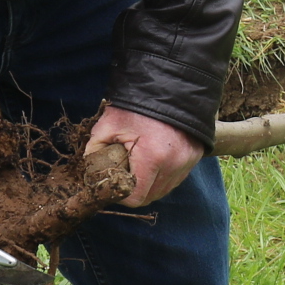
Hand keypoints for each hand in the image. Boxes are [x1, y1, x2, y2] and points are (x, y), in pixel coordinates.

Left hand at [85, 105, 200, 206]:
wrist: (167, 87)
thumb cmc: (136, 106)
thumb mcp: (108, 126)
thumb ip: (93, 151)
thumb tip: (89, 174)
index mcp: (152, 157)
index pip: (136, 197)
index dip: (123, 195)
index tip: (116, 185)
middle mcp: (174, 163)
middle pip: (151, 197)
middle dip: (136, 190)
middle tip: (126, 176)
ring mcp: (187, 161)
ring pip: (165, 190)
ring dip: (152, 185)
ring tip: (140, 168)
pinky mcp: (195, 156)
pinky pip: (177, 178)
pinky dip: (165, 176)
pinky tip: (155, 162)